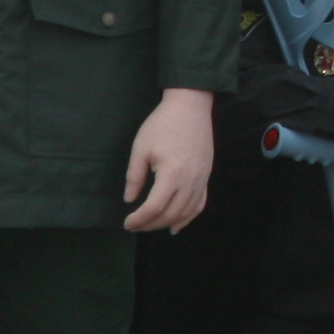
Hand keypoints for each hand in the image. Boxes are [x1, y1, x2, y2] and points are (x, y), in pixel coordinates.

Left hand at [123, 86, 216, 232]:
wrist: (190, 107)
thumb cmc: (163, 124)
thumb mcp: (141, 148)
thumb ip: (134, 176)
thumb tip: (130, 199)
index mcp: (171, 173)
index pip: (154, 207)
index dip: (140, 219)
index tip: (128, 222)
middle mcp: (189, 181)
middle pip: (170, 214)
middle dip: (151, 224)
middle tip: (135, 225)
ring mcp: (201, 179)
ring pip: (186, 212)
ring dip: (167, 223)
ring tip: (152, 226)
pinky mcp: (206, 176)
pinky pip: (199, 204)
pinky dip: (188, 218)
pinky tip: (177, 225)